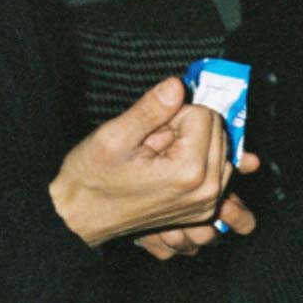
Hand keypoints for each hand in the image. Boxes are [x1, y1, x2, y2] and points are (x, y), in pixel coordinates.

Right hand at [48, 77, 259, 246]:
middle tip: (152, 144)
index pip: (205, 115)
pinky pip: (219, 168)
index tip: (150, 130)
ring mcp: (209, 203)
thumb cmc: (92, 180)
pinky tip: (170, 167)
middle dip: (186, 129)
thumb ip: (149, 109)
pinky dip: (199, 160)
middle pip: (217, 130)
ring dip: (194, 144)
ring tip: (159, 157)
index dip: (174, 114)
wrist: (82, 216)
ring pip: (221, 147)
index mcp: (189, 172)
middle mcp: (208, 190)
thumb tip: (176, 85)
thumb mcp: (113, 137)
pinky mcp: (206, 208)